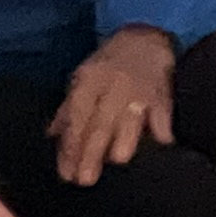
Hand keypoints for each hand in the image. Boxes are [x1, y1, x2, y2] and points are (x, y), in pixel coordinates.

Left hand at [47, 26, 176, 187]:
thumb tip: (52, 135)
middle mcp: (112, 86)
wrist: (146, 36)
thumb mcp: (84, 78)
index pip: (77, 118)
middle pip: (100, 124)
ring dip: (124, 141)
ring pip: (130, 119)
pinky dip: (162, 129)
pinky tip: (162, 144)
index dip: (70, 146)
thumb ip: (70, 108)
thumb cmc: (110, 63)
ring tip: (116, 161)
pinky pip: (162, 113)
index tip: (66, 173)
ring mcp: (139, 90)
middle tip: (84, 180)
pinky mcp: (163, 93)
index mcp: (89, 81)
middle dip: (91, 153)